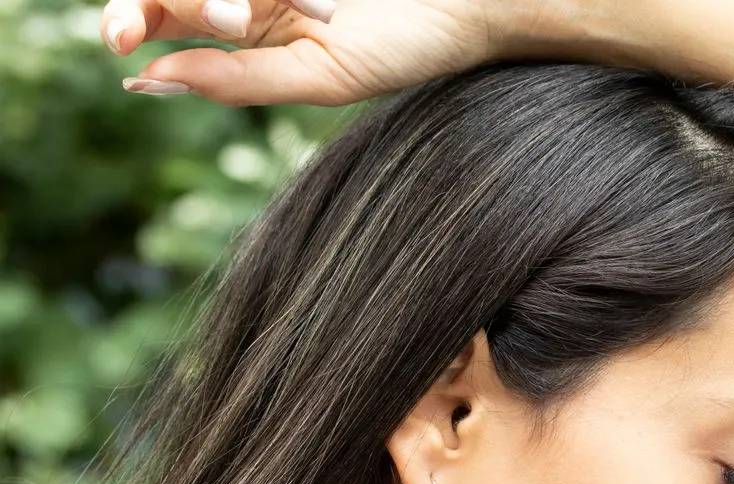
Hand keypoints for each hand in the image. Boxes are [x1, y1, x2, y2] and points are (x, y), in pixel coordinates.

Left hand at [101, 0, 500, 105]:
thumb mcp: (317, 76)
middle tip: (121, 28)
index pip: (178, 22)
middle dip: (143, 3)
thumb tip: (153, 79)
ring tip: (234, 11)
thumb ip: (240, 79)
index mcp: (259, 31)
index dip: (136, 23)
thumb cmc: (402, 45)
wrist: (466, 3)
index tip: (119, 45)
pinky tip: (238, 6)